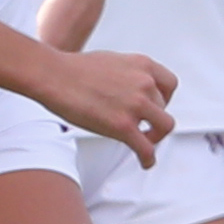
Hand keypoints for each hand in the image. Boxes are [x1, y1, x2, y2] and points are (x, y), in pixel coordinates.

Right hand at [26, 46, 177, 163]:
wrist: (53, 75)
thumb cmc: (72, 69)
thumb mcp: (112, 61)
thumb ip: (127, 74)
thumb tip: (127, 89)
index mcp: (142, 65)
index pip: (170, 84)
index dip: (164, 98)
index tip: (155, 106)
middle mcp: (144, 83)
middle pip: (163, 108)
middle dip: (153, 118)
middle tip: (142, 125)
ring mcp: (135, 105)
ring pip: (163, 128)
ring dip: (155, 137)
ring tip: (145, 142)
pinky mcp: (123, 126)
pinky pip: (146, 148)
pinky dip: (149, 158)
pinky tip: (146, 162)